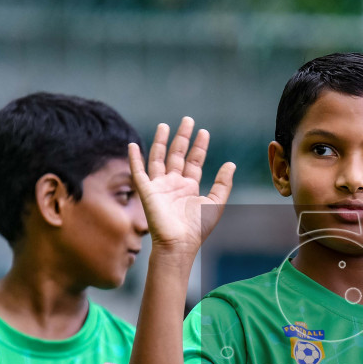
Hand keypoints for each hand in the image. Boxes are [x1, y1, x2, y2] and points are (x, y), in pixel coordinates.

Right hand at [127, 117, 234, 258]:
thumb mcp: (215, 204)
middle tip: (188, 120)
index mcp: (189, 187)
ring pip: (158, 158)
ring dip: (161, 142)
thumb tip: (231, 164)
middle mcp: (173, 184)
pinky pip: (138, 172)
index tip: (204, 131)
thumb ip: (223, 184)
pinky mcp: (146, 192)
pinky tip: (132, 145)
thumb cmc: (197, 229)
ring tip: (165, 125)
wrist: (179, 243)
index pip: (194, 161)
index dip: (199, 147)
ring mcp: (159, 186)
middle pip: (177, 155)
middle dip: (182, 137)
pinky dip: (134, 159)